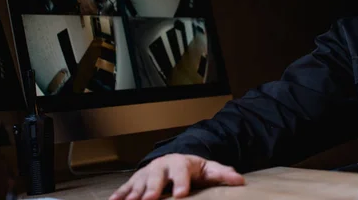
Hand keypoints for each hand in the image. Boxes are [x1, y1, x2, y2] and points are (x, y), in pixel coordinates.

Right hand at [109, 154, 244, 199]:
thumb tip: (240, 180)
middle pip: (156, 177)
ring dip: (133, 194)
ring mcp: (146, 174)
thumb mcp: (209, 169)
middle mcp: (161, 167)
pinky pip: (124, 190)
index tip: (181, 193)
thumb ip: (223, 174)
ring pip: (138, 184)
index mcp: (180, 163)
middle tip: (149, 199)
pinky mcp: (134, 182)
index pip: (181, 172)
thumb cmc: (193, 169)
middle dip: (152, 189)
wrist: (174, 161)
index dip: (180, 182)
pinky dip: (118, 196)